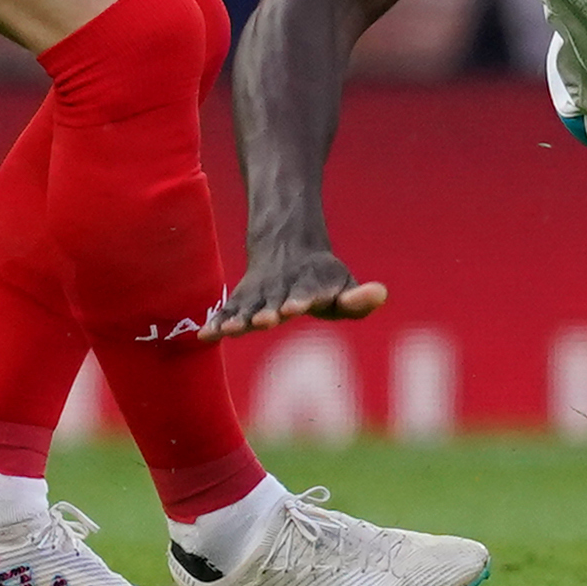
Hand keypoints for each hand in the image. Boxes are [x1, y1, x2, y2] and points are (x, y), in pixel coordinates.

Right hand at [202, 238, 387, 339]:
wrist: (286, 249)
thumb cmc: (322, 280)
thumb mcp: (344, 287)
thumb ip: (359, 299)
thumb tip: (381, 294)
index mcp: (310, 285)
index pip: (307, 292)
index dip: (302, 298)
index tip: (297, 306)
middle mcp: (281, 289)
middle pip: (274, 301)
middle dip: (270, 311)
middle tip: (266, 321)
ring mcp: (259, 295)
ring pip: (248, 306)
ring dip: (241, 318)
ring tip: (232, 331)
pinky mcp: (241, 302)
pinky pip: (227, 311)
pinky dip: (217, 322)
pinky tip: (205, 336)